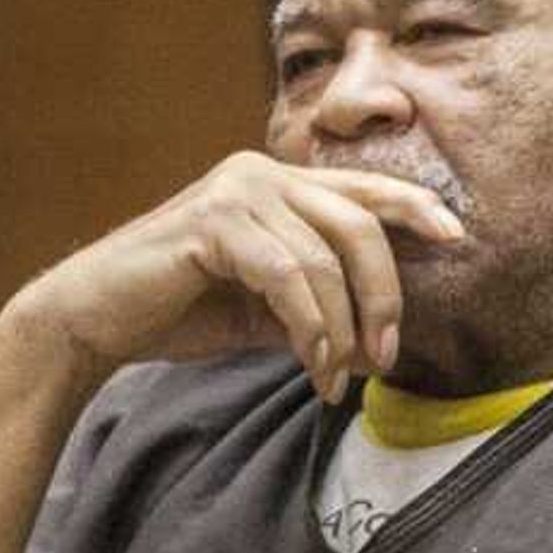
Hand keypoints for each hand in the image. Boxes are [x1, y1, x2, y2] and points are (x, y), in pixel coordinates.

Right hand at [7, 152, 464, 399]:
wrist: (95, 319)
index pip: (365, 189)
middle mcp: (262, 173)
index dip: (416, 207)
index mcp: (279, 184)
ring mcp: (236, 191)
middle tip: (384, 358)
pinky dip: (309, 326)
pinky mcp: (212, 222)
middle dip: (384, 297)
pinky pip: (287, 275)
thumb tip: (379, 345)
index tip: (458, 237)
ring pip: (326, 258)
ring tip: (332, 379)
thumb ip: (320, 309)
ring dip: (340, 329)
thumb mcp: (266, 309)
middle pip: (360, 225)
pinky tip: (312, 364)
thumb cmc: (180, 311)